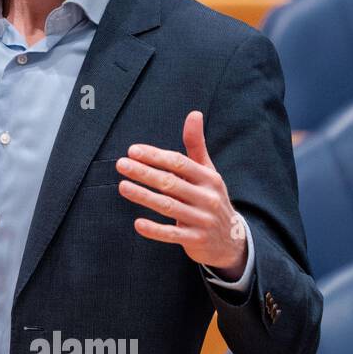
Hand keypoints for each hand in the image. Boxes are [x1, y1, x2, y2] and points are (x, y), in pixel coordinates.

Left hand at [116, 110, 246, 280]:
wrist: (231, 240)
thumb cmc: (210, 198)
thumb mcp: (207, 172)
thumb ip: (196, 145)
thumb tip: (194, 113)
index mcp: (209, 178)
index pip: (179, 163)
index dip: (156, 156)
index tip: (132, 150)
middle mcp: (208, 198)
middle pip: (171, 183)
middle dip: (144, 172)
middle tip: (121, 164)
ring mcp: (202, 220)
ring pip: (169, 207)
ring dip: (144, 196)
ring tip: (122, 186)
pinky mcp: (196, 240)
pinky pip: (172, 234)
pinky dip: (155, 230)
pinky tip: (137, 223)